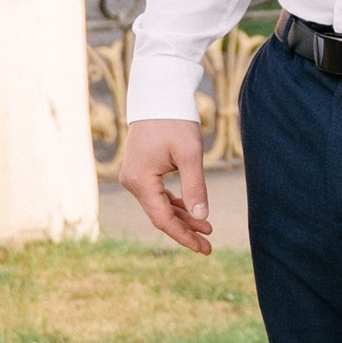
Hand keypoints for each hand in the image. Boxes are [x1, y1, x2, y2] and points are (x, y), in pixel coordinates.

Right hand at [120, 117, 213, 253]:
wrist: (159, 94)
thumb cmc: (175, 121)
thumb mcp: (190, 155)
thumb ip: (195, 187)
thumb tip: (201, 217)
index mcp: (141, 181)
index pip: (163, 219)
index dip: (184, 236)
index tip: (203, 248)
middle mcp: (132, 182)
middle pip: (160, 215)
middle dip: (185, 230)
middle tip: (209, 245)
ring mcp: (135, 177)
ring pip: (160, 206)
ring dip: (183, 217)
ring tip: (207, 230)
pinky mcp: (142, 171)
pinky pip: (159, 194)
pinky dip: (176, 204)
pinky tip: (193, 213)